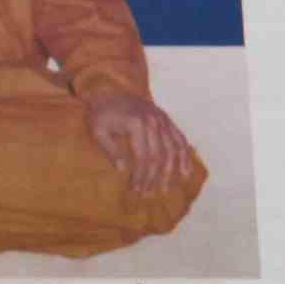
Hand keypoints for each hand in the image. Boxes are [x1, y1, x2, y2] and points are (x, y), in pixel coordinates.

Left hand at [80, 90, 200, 200]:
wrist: (108, 90)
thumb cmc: (101, 113)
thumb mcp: (99, 132)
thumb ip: (111, 151)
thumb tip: (123, 171)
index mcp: (137, 124)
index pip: (143, 157)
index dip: (141, 176)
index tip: (136, 190)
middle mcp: (154, 121)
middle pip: (159, 156)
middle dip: (154, 177)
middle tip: (149, 193)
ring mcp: (162, 119)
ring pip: (173, 148)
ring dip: (173, 170)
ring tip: (170, 186)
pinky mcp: (166, 118)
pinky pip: (179, 138)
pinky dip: (184, 154)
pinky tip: (186, 169)